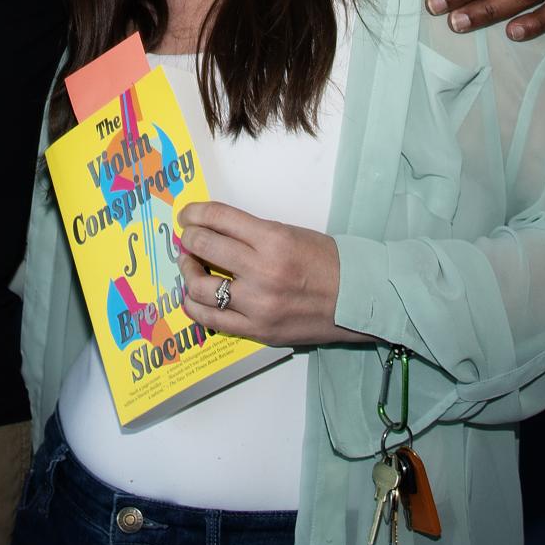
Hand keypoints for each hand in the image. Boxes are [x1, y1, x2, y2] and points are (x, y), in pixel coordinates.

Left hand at [176, 202, 368, 346]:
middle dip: (189, 238)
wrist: (356, 298)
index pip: (219, 218)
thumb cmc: (326, 261)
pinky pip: (213, 320)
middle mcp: (262, 271)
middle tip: (187, 237)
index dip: (195, 213)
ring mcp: (259, 305)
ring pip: (200, 287)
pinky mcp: (258, 331)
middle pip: (205, 246)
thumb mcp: (289, 233)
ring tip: (190, 265)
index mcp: (273, 240)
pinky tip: (192, 297)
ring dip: (187, 271)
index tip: (187, 214)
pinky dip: (195, 306)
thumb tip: (212, 230)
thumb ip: (251, 234)